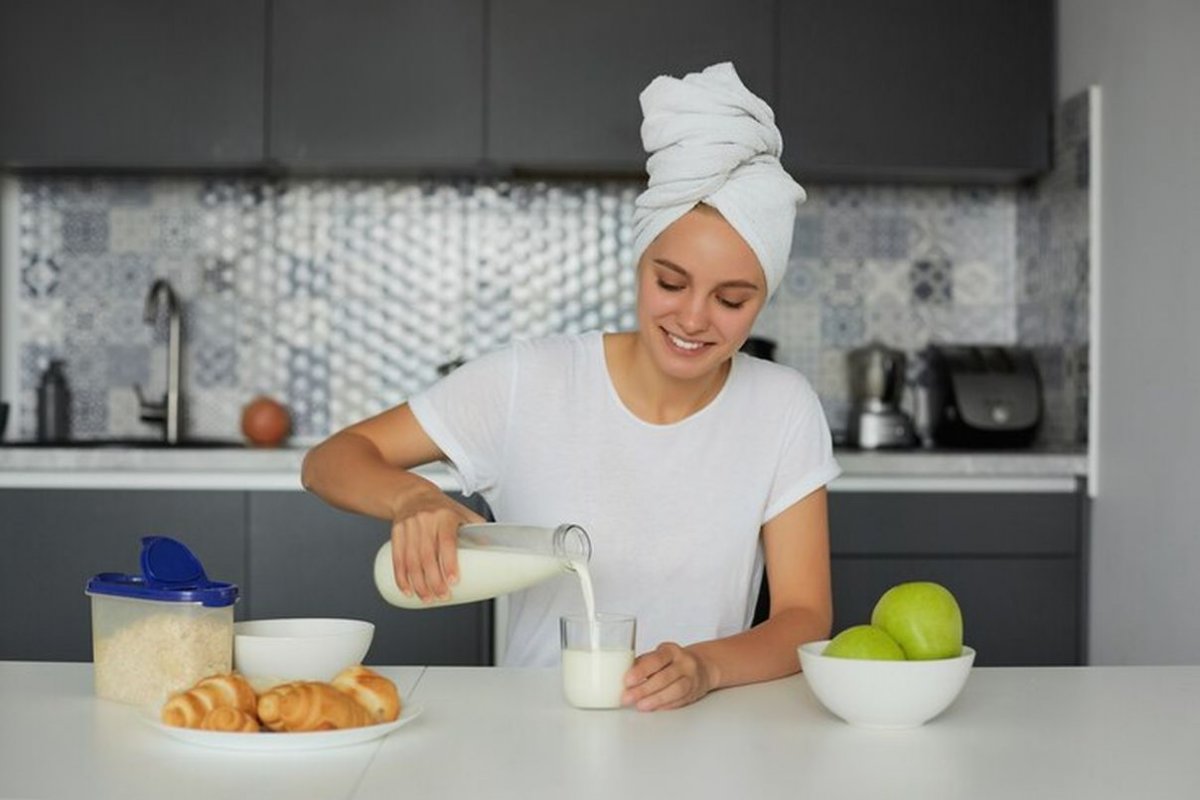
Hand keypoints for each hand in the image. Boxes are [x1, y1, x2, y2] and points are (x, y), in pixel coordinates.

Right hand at [389, 486, 484, 602]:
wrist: (414, 495)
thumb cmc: (442, 507)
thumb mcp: (463, 513)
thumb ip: (477, 530)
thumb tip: (493, 549)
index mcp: (445, 516)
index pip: (447, 542)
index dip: (450, 563)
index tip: (454, 580)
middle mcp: (425, 521)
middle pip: (427, 556)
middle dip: (434, 581)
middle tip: (442, 596)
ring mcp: (409, 526)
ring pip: (411, 560)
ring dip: (418, 583)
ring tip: (427, 598)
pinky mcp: (396, 532)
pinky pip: (398, 558)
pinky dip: (401, 577)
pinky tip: (407, 589)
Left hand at [621, 642, 716, 711]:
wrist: (701, 666)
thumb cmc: (672, 662)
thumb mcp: (658, 656)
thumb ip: (643, 664)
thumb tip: (621, 675)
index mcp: (670, 651)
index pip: (656, 659)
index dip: (641, 671)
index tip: (627, 680)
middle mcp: (683, 663)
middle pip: (664, 677)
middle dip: (644, 689)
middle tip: (628, 697)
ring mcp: (691, 678)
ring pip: (675, 690)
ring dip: (655, 699)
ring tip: (640, 705)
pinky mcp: (693, 693)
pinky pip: (679, 700)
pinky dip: (665, 705)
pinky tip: (653, 708)